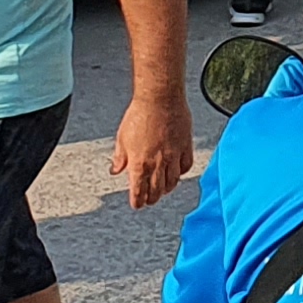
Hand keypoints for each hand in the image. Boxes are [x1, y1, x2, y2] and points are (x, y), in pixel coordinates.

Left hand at [114, 91, 191, 208]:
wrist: (159, 98)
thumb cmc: (139, 114)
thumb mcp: (121, 138)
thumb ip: (120, 158)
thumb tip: (116, 170)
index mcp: (139, 163)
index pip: (138, 192)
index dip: (137, 201)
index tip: (137, 204)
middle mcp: (158, 163)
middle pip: (157, 191)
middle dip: (151, 199)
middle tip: (149, 200)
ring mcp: (174, 155)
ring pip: (173, 182)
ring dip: (166, 189)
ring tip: (163, 190)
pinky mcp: (186, 146)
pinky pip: (186, 166)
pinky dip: (181, 173)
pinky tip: (177, 172)